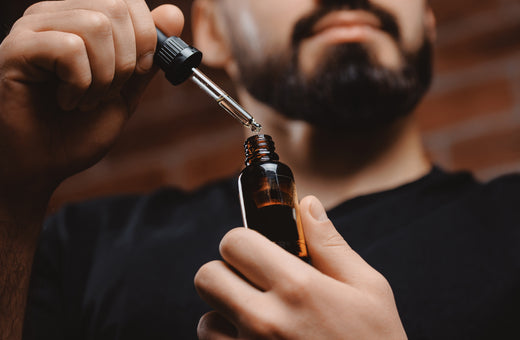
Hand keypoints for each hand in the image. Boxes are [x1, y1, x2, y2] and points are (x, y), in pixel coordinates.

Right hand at [0, 0, 183, 202]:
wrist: (42, 164)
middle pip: (116, 8)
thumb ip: (148, 55)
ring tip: (86, 100)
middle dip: (127, 61)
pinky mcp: (17, 49)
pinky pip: (70, 49)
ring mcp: (33, 29)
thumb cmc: (77, 129)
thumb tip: (173, 14)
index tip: (139, 72)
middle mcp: (55, 15)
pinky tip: (67, 102)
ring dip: (103, 76)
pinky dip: (80, 84)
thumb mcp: (126, 91)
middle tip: (108, 92)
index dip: (147, 39)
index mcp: (81, 19)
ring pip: (96, 25)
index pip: (128, 1)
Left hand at [195, 196, 406, 338]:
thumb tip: (307, 205)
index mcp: (297, 288)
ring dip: (226, 314)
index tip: (257, 249)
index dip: (244, 241)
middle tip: (253, 280)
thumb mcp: (368, 289)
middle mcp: (265, 321)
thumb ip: (331, 245)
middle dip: (227, 272)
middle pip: (207, 276)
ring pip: (205, 319)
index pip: (235, 243)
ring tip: (259, 319)